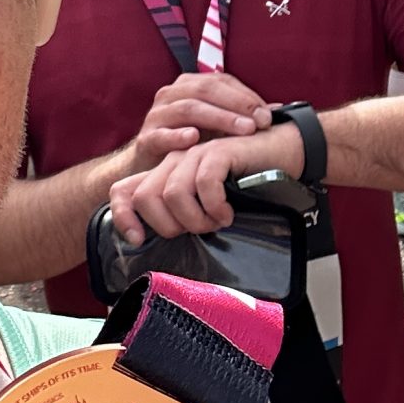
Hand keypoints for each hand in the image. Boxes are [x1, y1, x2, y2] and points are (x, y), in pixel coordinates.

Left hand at [111, 118, 302, 239]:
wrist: (280, 152)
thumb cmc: (246, 183)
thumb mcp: (207, 205)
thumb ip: (186, 218)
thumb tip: (169, 250)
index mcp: (165, 176)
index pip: (124, 191)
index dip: (123, 217)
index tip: (137, 240)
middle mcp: (173, 163)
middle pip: (144, 198)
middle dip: (168, 225)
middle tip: (197, 230)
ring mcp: (193, 154)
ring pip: (172, 194)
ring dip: (195, 218)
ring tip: (217, 221)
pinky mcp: (217, 151)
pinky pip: (204, 183)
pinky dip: (215, 205)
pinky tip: (228, 212)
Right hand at [127, 71, 273, 172]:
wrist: (153, 166)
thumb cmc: (190, 143)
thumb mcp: (218, 127)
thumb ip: (244, 116)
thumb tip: (280, 110)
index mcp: (189, 86)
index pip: (220, 81)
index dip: (245, 96)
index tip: (267, 116)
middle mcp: (171, 95)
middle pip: (205, 90)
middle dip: (236, 106)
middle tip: (258, 124)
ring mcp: (156, 115)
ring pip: (188, 108)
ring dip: (218, 118)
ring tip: (241, 130)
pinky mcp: (145, 139)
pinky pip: (161, 134)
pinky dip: (177, 135)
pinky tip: (194, 139)